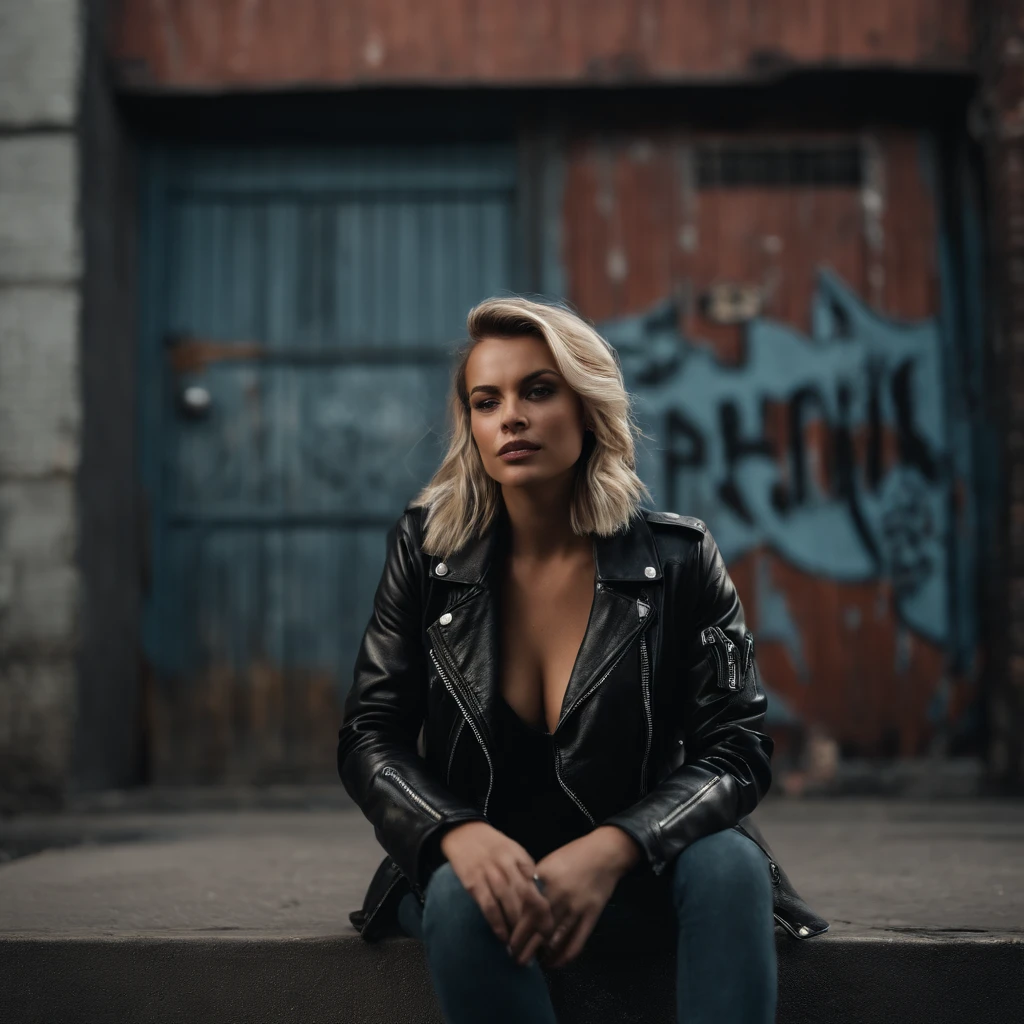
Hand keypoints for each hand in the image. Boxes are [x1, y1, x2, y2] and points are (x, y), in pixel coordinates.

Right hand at [439, 821, 555, 953]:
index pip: (538, 886)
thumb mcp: (513, 850)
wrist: (463, 832)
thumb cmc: (492, 845)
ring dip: (516, 927)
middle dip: (533, 923)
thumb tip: (539, 894)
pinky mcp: (474, 883)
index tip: (549, 928)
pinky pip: (489, 907)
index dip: (545, 909)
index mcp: (520, 857)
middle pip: (526, 897)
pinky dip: (497, 924)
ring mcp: (491, 874)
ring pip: (509, 904)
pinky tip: (503, 937)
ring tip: (520, 945)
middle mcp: (508, 866)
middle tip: (538, 943)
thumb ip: (526, 869)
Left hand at [509, 826, 640, 968]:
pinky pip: (577, 941)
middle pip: (536, 927)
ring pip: (555, 938)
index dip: (515, 928)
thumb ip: (534, 883)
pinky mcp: (591, 915)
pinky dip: (565, 955)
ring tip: (531, 964)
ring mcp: (576, 907)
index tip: (507, 941)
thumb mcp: (549, 862)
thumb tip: (520, 905)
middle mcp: (558, 895)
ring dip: (542, 954)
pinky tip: (555, 962)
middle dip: (524, 946)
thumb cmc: (574, 855)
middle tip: (515, 958)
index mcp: (544, 880)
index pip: (525, 910)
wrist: (605, 853)